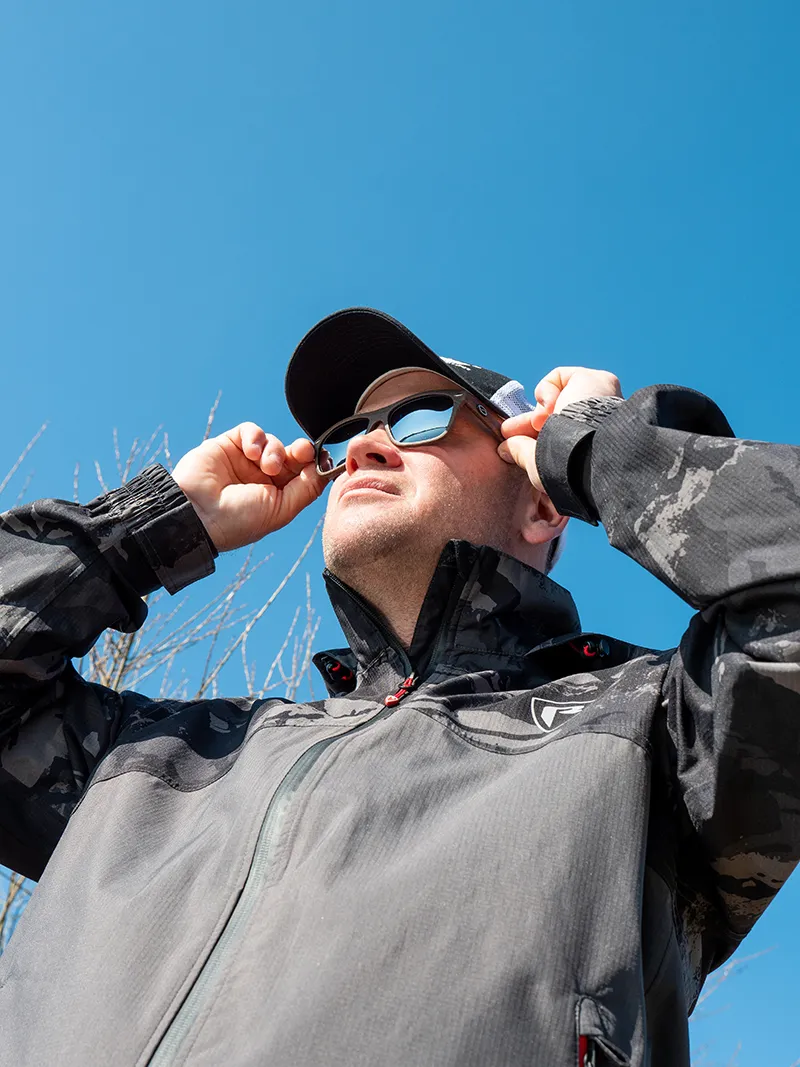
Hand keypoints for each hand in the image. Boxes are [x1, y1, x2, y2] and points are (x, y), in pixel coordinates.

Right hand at [172, 423, 325, 551]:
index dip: (313, 464)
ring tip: (267, 465)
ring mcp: (245, 461)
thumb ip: (307, 489)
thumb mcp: (281, 509)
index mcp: (277, 496)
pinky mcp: (228, 445)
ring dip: (275, 450)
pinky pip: (251, 431)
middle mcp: (262, 478)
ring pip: (273, 442)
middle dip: (300, 451)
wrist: (196, 514)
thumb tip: (326, 467)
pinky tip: (250, 453)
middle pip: (291, 454)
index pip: (303, 473)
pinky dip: (256, 437)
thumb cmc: (238, 521)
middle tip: (301, 451)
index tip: (320, 458)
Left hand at [497, 367, 622, 489]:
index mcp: (589, 447)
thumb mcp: (540, 464)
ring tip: (540, 424)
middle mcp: (598, 424)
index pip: (557, 435)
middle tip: (508, 431)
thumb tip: (504, 450)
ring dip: (541, 411)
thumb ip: (523, 454)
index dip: (532, 436)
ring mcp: (602, 401)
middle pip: (555, 416)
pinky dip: (547, 391)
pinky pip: (560, 377)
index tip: (510, 442)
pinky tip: (552, 407)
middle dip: (529, 423)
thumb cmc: (568, 466)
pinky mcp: (600, 381)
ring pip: (558, 398)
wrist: (587, 449)